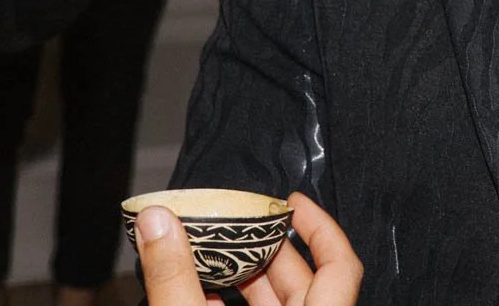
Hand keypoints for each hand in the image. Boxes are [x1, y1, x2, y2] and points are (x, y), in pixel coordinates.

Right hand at [137, 192, 361, 305]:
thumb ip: (173, 275)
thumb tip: (158, 221)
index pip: (341, 265)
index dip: (321, 227)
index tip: (295, 202)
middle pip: (303, 281)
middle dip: (268, 248)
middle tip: (241, 222)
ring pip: (277, 305)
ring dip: (246, 278)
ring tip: (216, 250)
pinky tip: (201, 293)